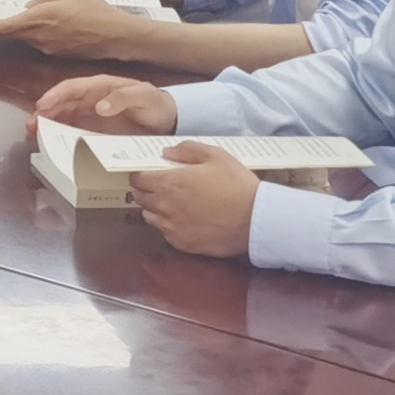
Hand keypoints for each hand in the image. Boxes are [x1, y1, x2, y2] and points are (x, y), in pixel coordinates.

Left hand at [0, 0, 148, 58]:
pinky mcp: (56, 54)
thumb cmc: (94, 10)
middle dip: (1, 25)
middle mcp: (39, 36)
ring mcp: (47, 47)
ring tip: (29, 17)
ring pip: (25, 37)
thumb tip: (29, 5)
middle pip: (11, 33)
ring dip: (21, 29)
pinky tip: (50, 26)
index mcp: (39, 18)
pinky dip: (38, 34)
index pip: (4, 25)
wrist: (115, 35)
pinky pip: (40, 43)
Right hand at [32, 73, 178, 133]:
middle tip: (31, 126)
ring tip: (33, 136)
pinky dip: (58, 136)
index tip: (41, 106)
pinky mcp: (93, 131)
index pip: (71, 88)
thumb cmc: (156, 104)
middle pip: (61, 103)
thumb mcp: (144, 97)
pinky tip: (50, 145)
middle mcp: (90, 99)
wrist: (169, 121)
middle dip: (43, 113)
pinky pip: (71, 132)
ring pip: (62, 117)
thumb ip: (123, 98)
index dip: (54, 96)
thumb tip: (98, 107)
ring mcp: (90, 115)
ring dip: (46, 125)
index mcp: (100, 86)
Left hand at [131, 142, 258, 256]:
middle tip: (161, 186)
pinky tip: (185, 220)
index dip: (141, 174)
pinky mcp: (183, 244)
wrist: (257, 219)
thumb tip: (166, 153)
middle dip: (146, 190)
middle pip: (140, 197)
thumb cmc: (237, 185)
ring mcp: (172, 228)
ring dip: (155, 208)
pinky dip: (169, 226)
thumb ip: (187, 150)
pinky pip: (165, 233)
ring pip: (149, 216)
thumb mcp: (216, 155)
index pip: (137, 178)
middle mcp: (164, 206)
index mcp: (168, 183)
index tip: (149, 172)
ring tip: (173, 203)